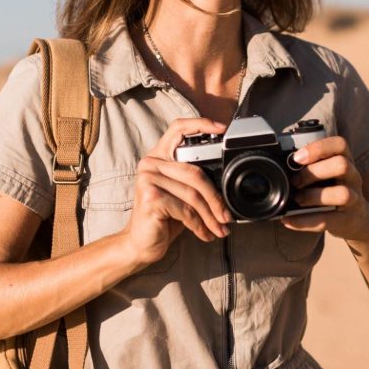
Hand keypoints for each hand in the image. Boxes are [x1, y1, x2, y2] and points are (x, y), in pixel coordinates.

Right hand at [121, 118, 233, 268]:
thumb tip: (227, 182)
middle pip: (194, 172)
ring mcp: (148, 179)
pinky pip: (185, 210)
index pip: (178, 129)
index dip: (201, 124)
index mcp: (159, 156)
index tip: (222, 129)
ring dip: (210, 216)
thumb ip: (195, 181)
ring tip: (220, 229)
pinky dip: (199, 225)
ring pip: (192, 194)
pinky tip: (205, 234)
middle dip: (216, 198)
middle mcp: (150, 163)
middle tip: (227, 216)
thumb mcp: (181, 195)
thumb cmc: (164, 218)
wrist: (140, 244)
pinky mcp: (150, 197)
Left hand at [282, 136, 366, 239]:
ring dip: (314, 196)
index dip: (318, 148)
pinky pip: (328, 220)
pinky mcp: (348, 220)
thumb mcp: (326, 173)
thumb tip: (278, 166)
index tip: (297, 158)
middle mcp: (353, 176)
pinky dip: (305, 221)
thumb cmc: (333, 189)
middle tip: (295, 181)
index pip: (340, 145)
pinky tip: (289, 220)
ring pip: (342, 193)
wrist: (355, 218)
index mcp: (345, 160)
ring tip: (298, 200)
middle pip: (341, 165)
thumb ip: (309, 166)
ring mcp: (354, 198)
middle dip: (313, 172)